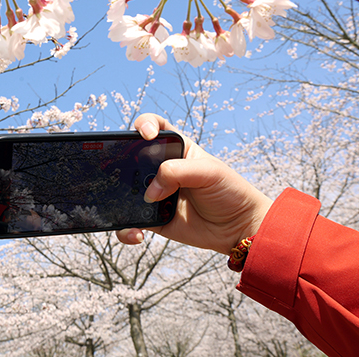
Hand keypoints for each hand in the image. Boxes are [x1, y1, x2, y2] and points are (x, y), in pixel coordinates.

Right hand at [116, 113, 272, 254]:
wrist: (239, 229)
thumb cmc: (229, 192)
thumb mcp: (209, 172)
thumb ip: (176, 172)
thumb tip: (149, 192)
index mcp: (176, 149)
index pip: (154, 128)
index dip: (144, 125)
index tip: (146, 134)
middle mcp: (161, 170)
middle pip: (131, 159)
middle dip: (121, 163)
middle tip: (125, 174)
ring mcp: (155, 194)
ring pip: (125, 191)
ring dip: (119, 198)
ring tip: (133, 207)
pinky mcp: (152, 218)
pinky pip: (130, 221)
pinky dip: (126, 228)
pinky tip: (138, 234)